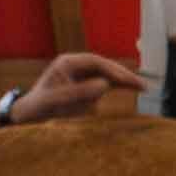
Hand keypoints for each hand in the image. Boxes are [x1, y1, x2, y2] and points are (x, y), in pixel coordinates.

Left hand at [9, 49, 144, 122]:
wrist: (31, 113)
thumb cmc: (40, 105)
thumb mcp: (56, 100)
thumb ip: (79, 92)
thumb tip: (104, 84)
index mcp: (67, 62)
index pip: (96, 62)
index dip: (113, 70)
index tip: (125, 80)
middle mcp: (77, 65)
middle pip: (105, 66)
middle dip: (123, 75)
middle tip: (142, 85)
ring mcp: (82, 74)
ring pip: (108, 74)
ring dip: (125, 80)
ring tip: (144, 87)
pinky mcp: (86, 84)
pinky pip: (107, 82)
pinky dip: (119, 85)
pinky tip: (134, 88)